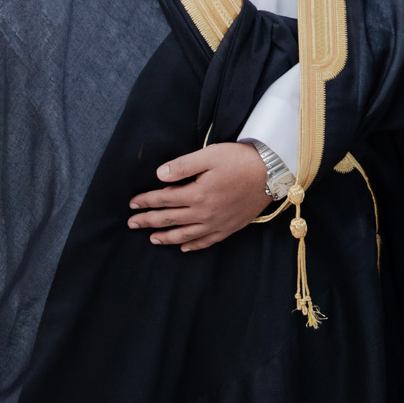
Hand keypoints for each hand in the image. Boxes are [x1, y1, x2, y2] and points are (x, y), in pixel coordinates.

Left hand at [127, 142, 271, 251]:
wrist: (271, 172)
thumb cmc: (240, 160)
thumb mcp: (209, 155)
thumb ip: (183, 166)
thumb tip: (159, 175)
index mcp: (197, 194)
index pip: (164, 199)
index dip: (146, 202)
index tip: (132, 204)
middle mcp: (204, 213)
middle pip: (170, 219)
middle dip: (149, 221)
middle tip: (132, 224)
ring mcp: (217, 223)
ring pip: (185, 235)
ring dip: (166, 237)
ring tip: (152, 238)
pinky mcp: (230, 227)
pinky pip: (207, 241)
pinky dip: (193, 246)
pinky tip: (183, 247)